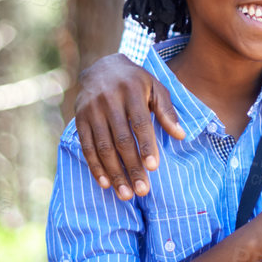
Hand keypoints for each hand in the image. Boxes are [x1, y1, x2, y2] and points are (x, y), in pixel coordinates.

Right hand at [73, 54, 185, 199]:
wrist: (101, 67)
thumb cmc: (136, 82)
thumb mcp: (155, 87)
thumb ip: (167, 111)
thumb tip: (181, 135)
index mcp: (131, 91)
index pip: (139, 122)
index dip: (146, 145)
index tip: (154, 168)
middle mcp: (108, 100)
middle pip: (121, 139)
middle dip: (131, 167)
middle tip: (142, 190)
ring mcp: (91, 110)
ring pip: (102, 147)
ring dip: (114, 173)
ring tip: (126, 194)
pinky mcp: (80, 119)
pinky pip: (87, 146)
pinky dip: (95, 167)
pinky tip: (106, 183)